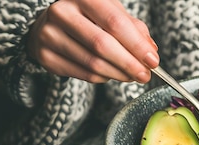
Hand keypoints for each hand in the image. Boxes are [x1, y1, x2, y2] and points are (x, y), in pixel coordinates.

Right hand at [27, 0, 158, 82]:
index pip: (114, 22)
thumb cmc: (88, 17)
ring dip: (119, 74)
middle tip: (145, 75)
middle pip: (102, 45)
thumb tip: (150, 51)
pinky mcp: (46, 57)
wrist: (51, 24)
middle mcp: (62, 12)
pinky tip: (111, 73)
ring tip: (132, 76)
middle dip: (129, 64)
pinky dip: (103, 78)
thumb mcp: (111, 13)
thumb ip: (133, 29)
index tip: (153, 60)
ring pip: (93, 63)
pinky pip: (84, 74)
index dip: (136, 44)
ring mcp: (50, 35)